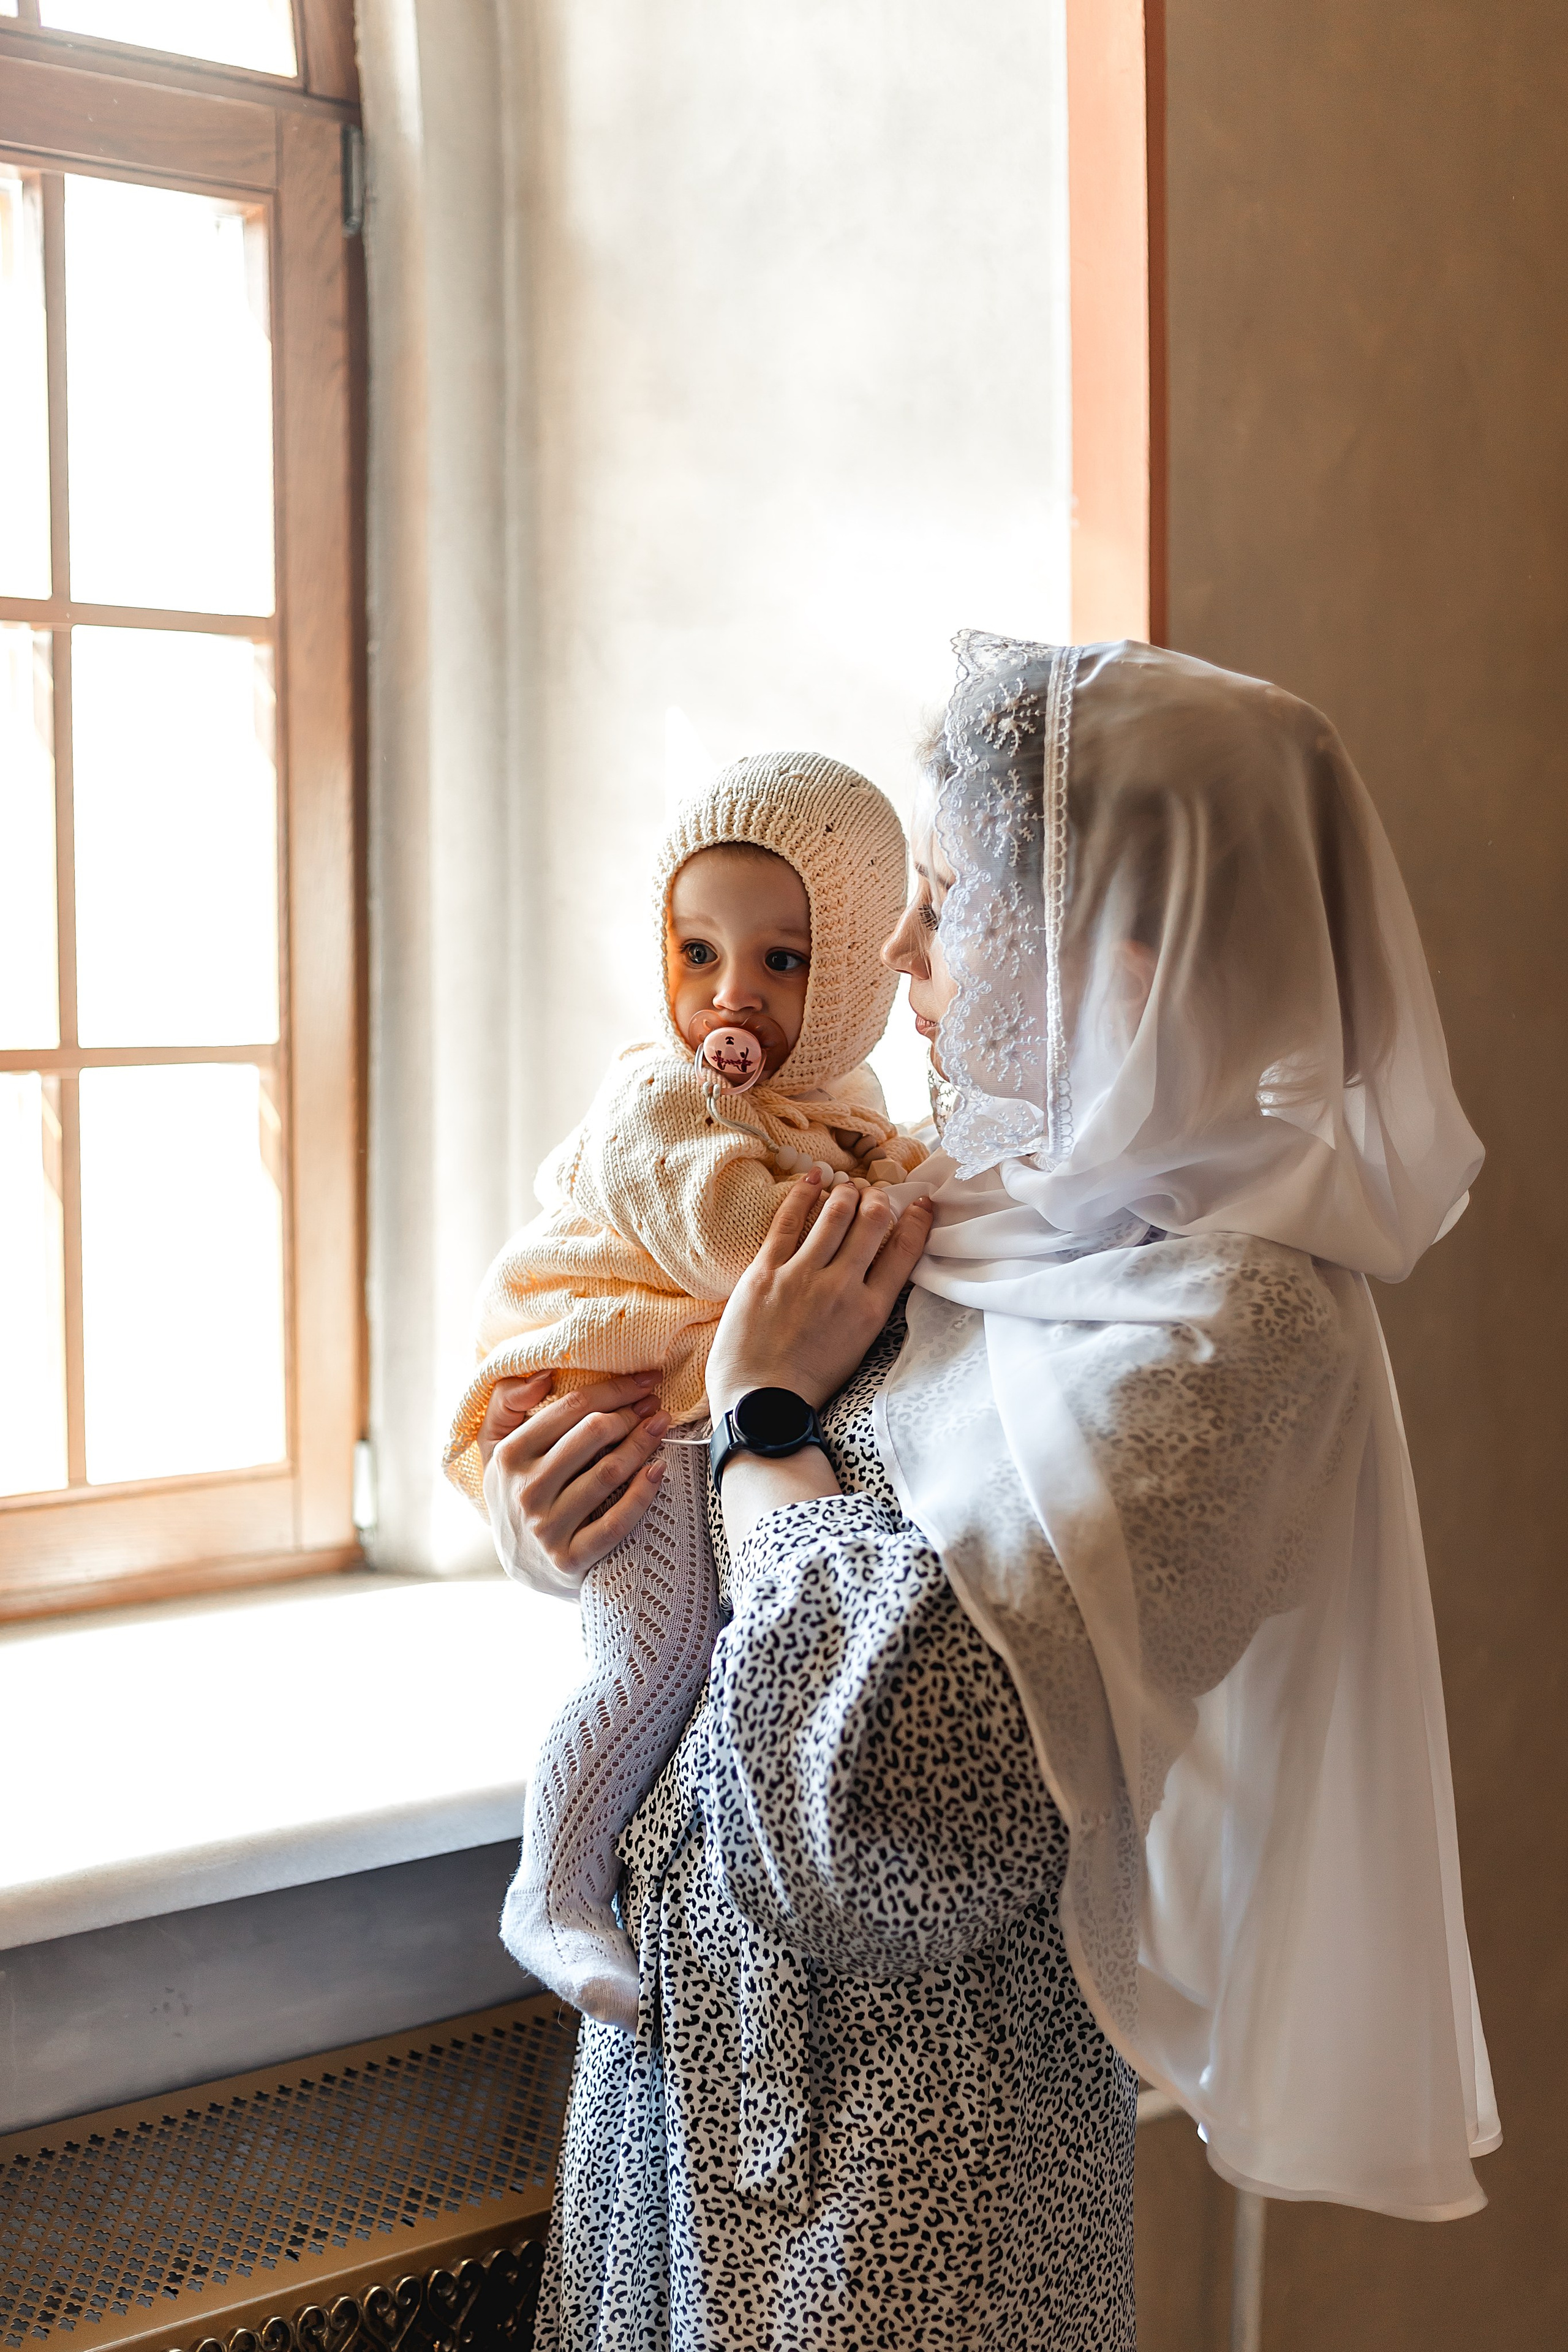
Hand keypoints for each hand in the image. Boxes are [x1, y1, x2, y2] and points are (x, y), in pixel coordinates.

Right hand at [479, 1370, 669, 1596]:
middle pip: (593, 1434)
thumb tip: (543, 1375)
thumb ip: (506, 1401)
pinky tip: (658, 1471)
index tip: (644, 1380)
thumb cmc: (516, 1491)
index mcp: (508, 1455)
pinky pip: (616, 1523)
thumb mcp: (495, 1446)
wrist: (522, 1564)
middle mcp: (525, 1490)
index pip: (571, 1408)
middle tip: (654, 1406)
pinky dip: (643, 1493)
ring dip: (643, 1444)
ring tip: (660, 1427)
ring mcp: (547, 1528)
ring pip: (608, 1473)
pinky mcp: (569, 1559)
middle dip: (631, 1413)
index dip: (614, 1389)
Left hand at [706, 1172, 933, 1418]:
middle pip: (872, 1223)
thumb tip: (877, 1273)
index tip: (919, 1204)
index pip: (905, 1251)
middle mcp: (842, 1287)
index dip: (916, 1221)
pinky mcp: (765, 1272)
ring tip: (848, 1186)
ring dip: (846, 1193)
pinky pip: (788, 1221)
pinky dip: (804, 1194)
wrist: (761, 1404)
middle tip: (875, 1194)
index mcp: (871, 1311)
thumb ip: (870, 1308)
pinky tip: (814, 1178)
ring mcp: (802, 1276)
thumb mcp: (858, 1347)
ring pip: (834, 1214)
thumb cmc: (809, 1384)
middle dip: (878, 1200)